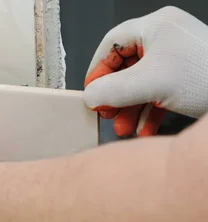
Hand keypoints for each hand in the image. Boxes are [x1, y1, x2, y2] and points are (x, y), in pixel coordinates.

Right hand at [84, 6, 207, 136]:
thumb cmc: (207, 77)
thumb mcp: (149, 84)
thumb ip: (111, 90)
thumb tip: (89, 95)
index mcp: (156, 27)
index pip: (112, 44)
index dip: (97, 70)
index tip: (91, 92)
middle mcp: (167, 38)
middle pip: (125, 67)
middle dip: (115, 96)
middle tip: (107, 112)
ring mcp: (178, 58)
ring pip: (141, 83)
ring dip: (130, 109)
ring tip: (125, 128)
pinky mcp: (187, 77)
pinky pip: (158, 93)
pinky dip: (148, 112)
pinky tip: (144, 129)